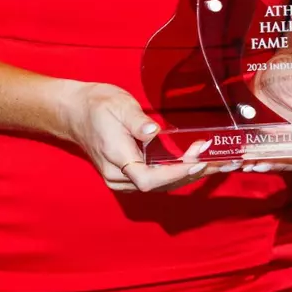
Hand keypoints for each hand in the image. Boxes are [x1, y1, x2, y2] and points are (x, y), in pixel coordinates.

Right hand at [55, 81, 225, 192]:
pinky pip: (154, 181)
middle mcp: (117, 175)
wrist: (75, 112)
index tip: (196, 163)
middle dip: (188, 174)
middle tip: (215, 160)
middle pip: (157, 185)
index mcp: (115, 158)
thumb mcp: (118, 105)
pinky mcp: (126, 175)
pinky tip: (193, 165)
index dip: (173, 174)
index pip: (147, 178)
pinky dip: (175, 174)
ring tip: (213, 164)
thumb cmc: (97, 105)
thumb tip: (153, 131)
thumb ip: (136, 120)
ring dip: (185, 176)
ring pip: (158, 186)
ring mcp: (120, 179)